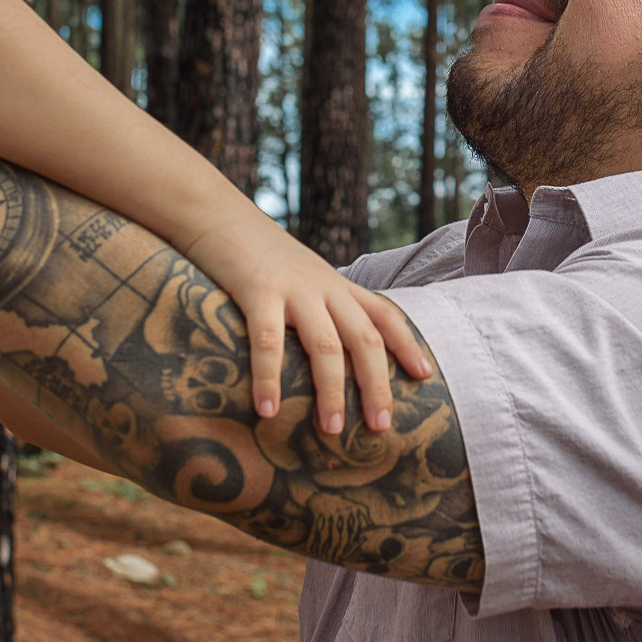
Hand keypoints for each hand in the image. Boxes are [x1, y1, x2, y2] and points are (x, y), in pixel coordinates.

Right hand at [183, 208, 431, 435]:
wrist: (216, 213)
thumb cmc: (254, 254)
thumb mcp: (298, 276)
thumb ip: (314, 305)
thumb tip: (321, 353)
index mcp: (335, 284)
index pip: (383, 314)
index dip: (407, 344)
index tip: (424, 375)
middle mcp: (323, 286)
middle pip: (363, 338)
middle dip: (376, 384)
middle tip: (381, 426)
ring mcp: (293, 289)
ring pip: (325, 345)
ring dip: (331, 391)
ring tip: (331, 429)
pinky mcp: (257, 290)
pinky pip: (268, 341)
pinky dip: (269, 378)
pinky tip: (267, 410)